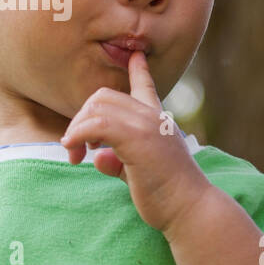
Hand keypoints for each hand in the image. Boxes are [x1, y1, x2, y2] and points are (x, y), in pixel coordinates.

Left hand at [60, 50, 208, 232]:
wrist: (191, 209)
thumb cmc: (168, 197)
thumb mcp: (139, 173)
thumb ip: (118, 162)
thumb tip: (97, 158)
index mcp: (158, 122)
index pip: (146, 87)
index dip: (138, 70)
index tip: (136, 55)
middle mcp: (152, 117)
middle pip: (103, 97)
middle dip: (81, 119)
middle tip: (76, 149)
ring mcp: (146, 125)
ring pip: (97, 106)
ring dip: (76, 129)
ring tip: (74, 154)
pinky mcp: (137, 138)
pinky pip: (96, 125)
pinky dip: (78, 134)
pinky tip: (73, 149)